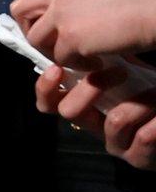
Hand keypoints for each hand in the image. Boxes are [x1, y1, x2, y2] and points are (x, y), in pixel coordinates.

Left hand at [11, 0, 155, 69]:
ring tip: (81, 57)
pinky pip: (61, 59)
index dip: (32, 10)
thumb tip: (77, 10)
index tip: (46, 24)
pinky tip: (98, 64)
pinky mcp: (72, 37)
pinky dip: (78, 66)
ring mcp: (62, 13)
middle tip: (54, 45)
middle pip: (20, 11)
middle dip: (31, 30)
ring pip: (36, 39)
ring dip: (55, 52)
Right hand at [36, 64, 155, 170]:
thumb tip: (72, 33)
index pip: (49, 101)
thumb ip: (96, 58)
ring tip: (155, 94)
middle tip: (118, 71)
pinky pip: (141, 140)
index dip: (46, 87)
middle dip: (91, 88)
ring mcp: (115, 144)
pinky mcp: (138, 158)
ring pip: (112, 121)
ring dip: (138, 103)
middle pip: (69, 111)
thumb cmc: (148, 88)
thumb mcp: (121, 68)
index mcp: (82, 105)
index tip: (57, 67)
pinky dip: (154, 123)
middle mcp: (94, 125)